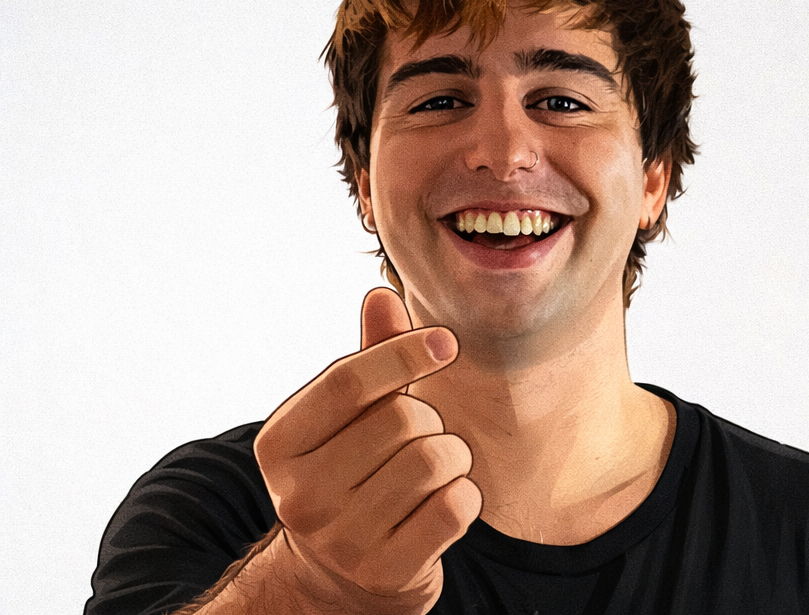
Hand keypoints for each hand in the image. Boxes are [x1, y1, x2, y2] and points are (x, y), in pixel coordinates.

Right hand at [253, 288, 481, 613]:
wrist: (339, 577)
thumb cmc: (352, 474)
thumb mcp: (347, 419)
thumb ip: (369, 360)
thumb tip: (381, 294)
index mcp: (280, 444)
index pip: (347, 382)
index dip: (403, 353)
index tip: (445, 343)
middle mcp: (299, 495)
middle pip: (400, 419)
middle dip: (429, 418)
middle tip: (420, 437)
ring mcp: (341, 539)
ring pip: (434, 460)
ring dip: (452, 456)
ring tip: (435, 469)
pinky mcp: (388, 572)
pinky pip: (456, 506)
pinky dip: (465, 496)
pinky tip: (444, 503)